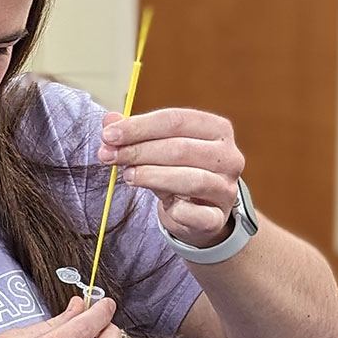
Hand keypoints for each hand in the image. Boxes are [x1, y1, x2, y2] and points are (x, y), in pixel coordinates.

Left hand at [97, 108, 245, 247]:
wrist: (198, 212)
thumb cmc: (177, 171)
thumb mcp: (156, 148)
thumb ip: (134, 133)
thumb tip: (110, 120)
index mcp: (217, 129)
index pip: (176, 120)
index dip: (139, 126)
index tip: (108, 135)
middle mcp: (229, 156)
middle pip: (181, 148)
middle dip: (138, 151)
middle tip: (108, 155)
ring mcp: (226, 188)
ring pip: (191, 179)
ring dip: (152, 176)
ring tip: (127, 176)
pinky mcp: (218, 217)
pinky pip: (197, 214)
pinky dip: (176, 210)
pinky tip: (161, 205)